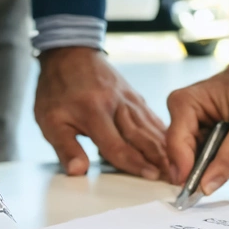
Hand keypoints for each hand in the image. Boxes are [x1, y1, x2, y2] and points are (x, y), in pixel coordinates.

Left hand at [34, 46, 168, 179]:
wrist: (68, 52)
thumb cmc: (57, 88)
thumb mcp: (50, 120)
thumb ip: (65, 147)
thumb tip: (78, 170)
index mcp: (94, 112)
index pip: (117, 145)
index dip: (135, 163)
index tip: (150, 176)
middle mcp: (116, 105)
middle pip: (141, 137)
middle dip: (159, 158)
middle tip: (174, 176)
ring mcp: (128, 99)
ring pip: (150, 127)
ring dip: (165, 147)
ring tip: (178, 164)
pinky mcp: (133, 96)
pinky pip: (151, 116)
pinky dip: (163, 131)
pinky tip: (172, 143)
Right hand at [165, 39, 228, 192]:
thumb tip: (207, 186)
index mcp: (185, 103)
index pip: (177, 145)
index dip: (187, 171)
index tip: (200, 191)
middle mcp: (181, 112)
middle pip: (181, 155)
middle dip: (201, 170)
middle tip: (223, 178)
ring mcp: (189, 122)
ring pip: (191, 158)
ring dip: (211, 165)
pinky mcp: (199, 130)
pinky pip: (201, 155)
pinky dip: (216, 160)